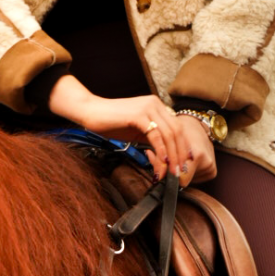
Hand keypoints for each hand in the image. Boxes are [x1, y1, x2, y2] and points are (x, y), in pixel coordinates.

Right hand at [47, 78, 217, 184]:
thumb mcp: (136, 130)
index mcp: (156, 105)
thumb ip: (152, 137)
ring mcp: (147, 108)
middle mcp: (155, 104)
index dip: (183, 146)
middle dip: (180, 154)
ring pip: (169, 135)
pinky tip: (162, 161)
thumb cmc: (110, 122)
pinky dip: (161, 150)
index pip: (177, 127)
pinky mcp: (138, 115)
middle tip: (180, 172)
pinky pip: (155, 135)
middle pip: (177, 132)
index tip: (184, 162)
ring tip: (172, 172)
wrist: (90, 111)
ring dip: (172, 156)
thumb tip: (165, 156)